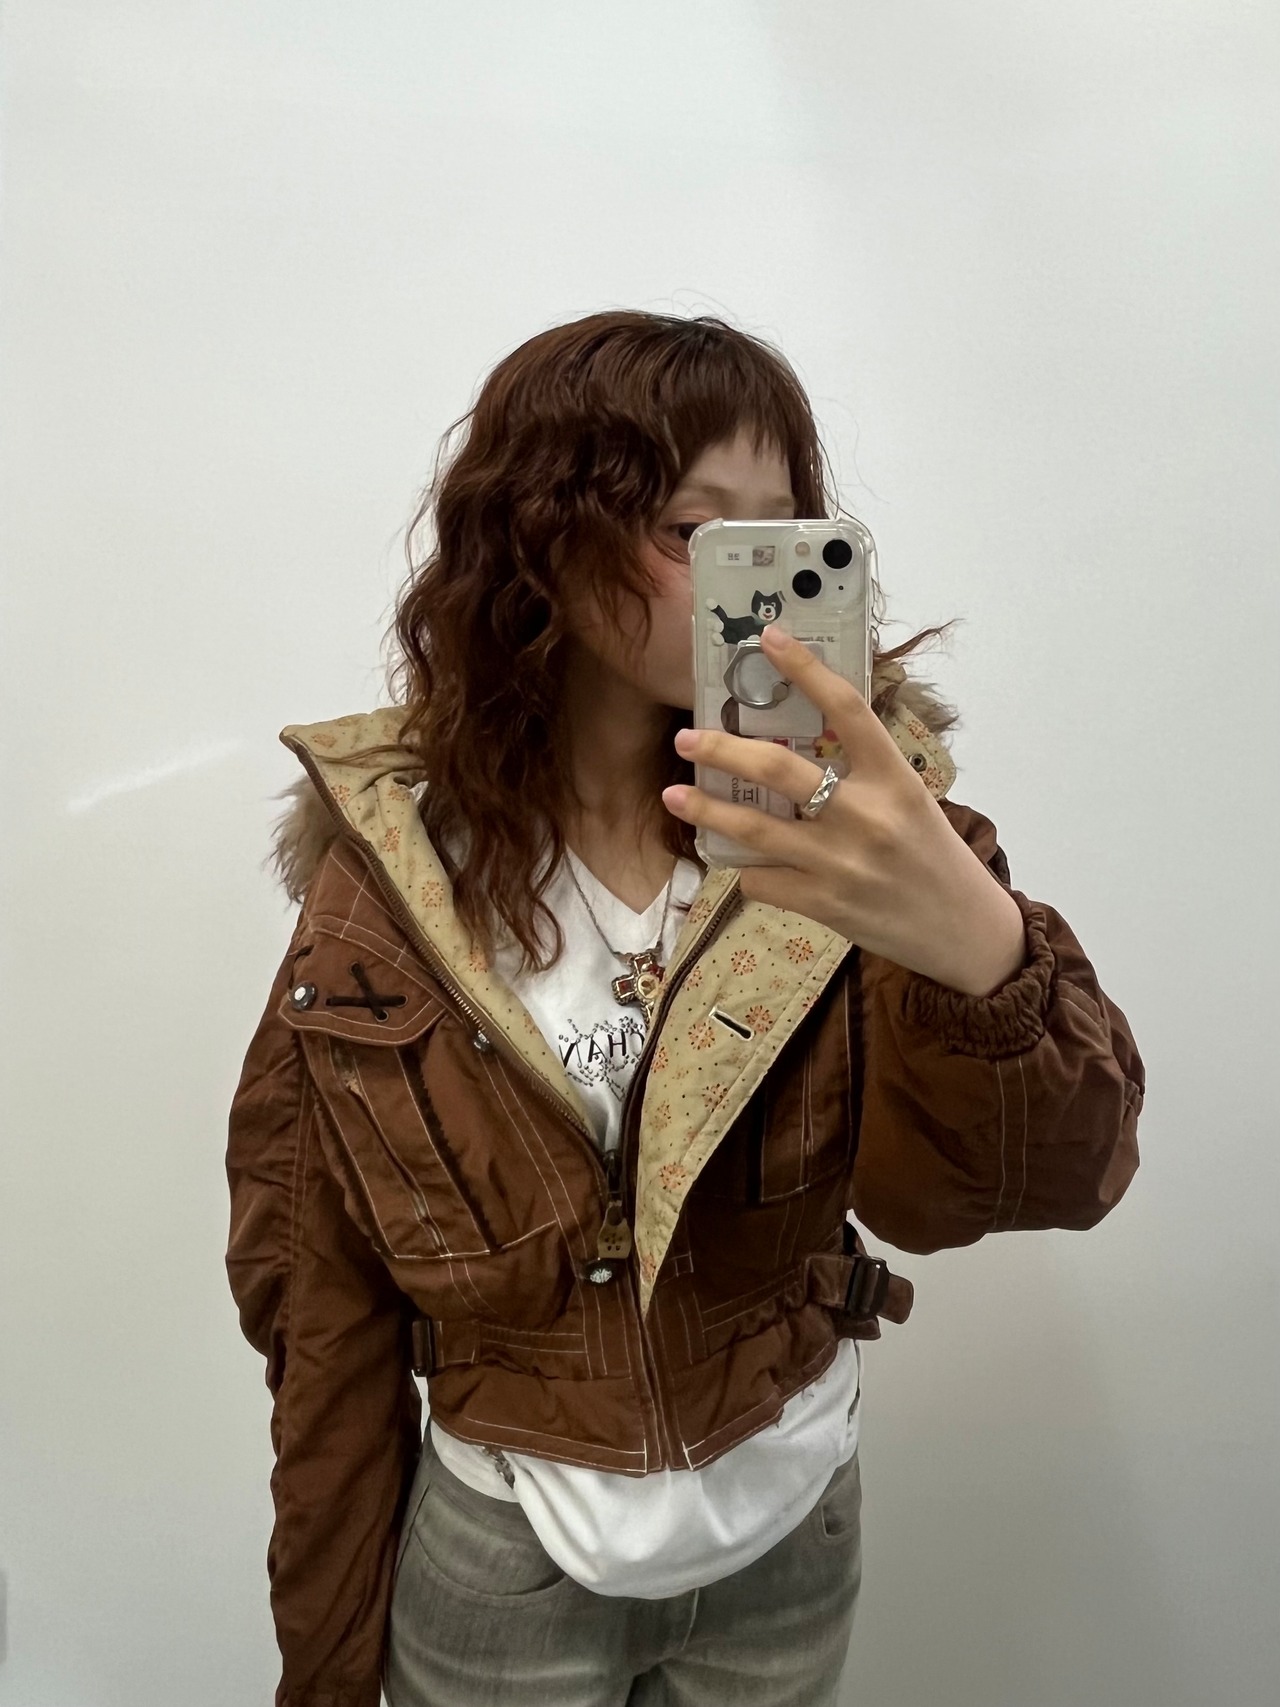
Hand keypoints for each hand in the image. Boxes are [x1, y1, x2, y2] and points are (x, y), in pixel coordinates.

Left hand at [661, 625, 1026, 996]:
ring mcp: (840, 863)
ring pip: (754, 829)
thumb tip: (801, 743)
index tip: (770, 640)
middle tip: (686, 736)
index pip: (847, 709)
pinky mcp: (823, 904)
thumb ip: (863, 774)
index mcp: (894, 779)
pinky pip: (762, 880)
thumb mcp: (910, 802)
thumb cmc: (932, 858)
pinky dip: (747, 870)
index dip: (806, 670)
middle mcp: (865, 816)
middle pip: (777, 769)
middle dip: (722, 749)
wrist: (963, 931)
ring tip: (674, 795)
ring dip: (706, 810)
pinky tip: (743, 864)